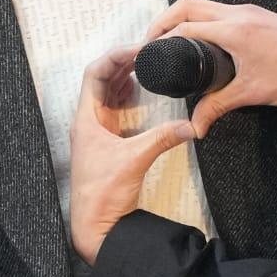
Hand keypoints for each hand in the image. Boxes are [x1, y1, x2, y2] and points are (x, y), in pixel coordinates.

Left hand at [69, 45, 195, 264]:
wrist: (97, 226)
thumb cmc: (103, 195)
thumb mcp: (136, 159)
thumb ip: (163, 138)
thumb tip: (191, 126)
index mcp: (86, 119)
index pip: (94, 74)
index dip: (115, 57)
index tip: (139, 49)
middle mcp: (87, 123)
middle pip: (100, 80)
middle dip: (122, 63)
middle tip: (146, 52)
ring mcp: (95, 133)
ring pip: (105, 94)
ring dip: (122, 78)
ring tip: (143, 65)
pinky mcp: (105, 144)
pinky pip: (112, 111)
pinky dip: (124, 97)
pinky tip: (137, 93)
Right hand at [145, 0, 276, 138]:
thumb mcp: (254, 92)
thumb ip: (218, 106)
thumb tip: (195, 126)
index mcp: (234, 29)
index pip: (184, 27)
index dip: (160, 40)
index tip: (146, 55)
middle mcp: (237, 13)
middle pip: (187, 5)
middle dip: (163, 21)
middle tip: (150, 43)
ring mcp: (247, 11)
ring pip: (202, 5)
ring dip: (181, 18)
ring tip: (169, 41)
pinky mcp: (256, 15)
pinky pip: (218, 10)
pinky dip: (200, 20)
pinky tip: (198, 42)